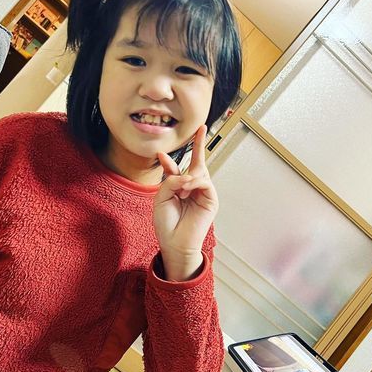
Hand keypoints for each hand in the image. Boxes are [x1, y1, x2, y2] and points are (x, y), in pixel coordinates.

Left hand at [153, 125, 218, 281]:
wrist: (174, 244)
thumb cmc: (166, 224)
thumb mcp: (161, 198)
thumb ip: (171, 181)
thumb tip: (186, 174)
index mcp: (179, 188)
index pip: (177, 169)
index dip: (169, 161)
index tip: (160, 153)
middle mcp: (192, 188)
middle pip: (197, 163)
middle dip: (199, 144)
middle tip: (202, 128)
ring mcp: (203, 193)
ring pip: (198, 172)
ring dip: (188, 177)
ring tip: (181, 190)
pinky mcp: (211, 200)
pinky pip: (204, 182)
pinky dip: (195, 182)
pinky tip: (187, 188)